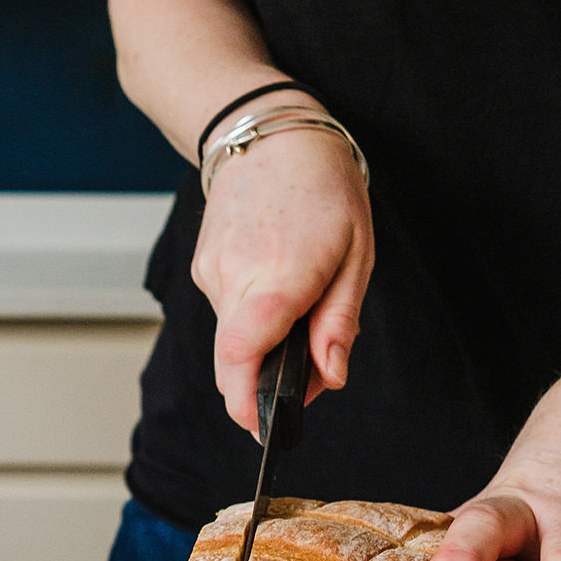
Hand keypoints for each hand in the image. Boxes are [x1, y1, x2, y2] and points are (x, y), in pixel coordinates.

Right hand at [192, 118, 373, 434]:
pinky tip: (275, 283)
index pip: (243, 352)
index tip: (262, 427)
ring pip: (231, 338)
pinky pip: (226, 313)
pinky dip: (251, 317)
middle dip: (265, 381)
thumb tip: (331, 377)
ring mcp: (212, 272)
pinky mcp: (202, 268)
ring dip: (263, 343)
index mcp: (281, 273)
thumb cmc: (324, 189)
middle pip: (234, 359)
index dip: (246, 400)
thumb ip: (339, 322)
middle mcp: (236, 275)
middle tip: (306, 374)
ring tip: (300, 303)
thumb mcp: (358, 254)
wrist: (269, 133)